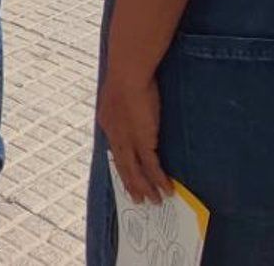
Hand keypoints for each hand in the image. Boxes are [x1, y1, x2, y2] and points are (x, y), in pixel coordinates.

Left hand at [97, 73, 172, 204]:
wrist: (128, 73)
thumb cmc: (127, 74)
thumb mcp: (120, 90)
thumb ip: (124, 101)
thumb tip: (133, 100)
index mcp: (108, 122)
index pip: (115, 149)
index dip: (122, 165)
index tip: (127, 176)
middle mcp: (114, 135)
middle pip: (122, 166)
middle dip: (131, 184)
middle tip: (138, 198)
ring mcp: (128, 140)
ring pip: (135, 171)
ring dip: (145, 187)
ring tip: (153, 201)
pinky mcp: (143, 140)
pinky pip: (151, 166)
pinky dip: (158, 179)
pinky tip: (166, 189)